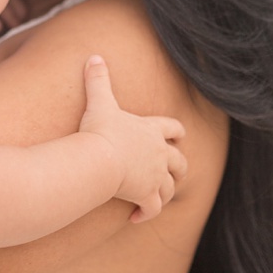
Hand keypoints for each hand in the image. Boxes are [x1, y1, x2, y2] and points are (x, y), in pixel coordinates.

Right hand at [79, 57, 186, 220]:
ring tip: (155, 197)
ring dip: (165, 192)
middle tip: (173, 172)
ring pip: (170, 188)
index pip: (173, 129)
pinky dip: (148, 213)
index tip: (177, 137)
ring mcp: (155, 176)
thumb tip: (93, 56)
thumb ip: (97, 79)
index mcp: (152, 130)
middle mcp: (160, 154)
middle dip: (178, 168)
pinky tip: (138, 217)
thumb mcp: (99, 102)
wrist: (100, 159)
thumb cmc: (100, 130)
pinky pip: (153, 208)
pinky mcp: (147, 195)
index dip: (176, 133)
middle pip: (179, 163)